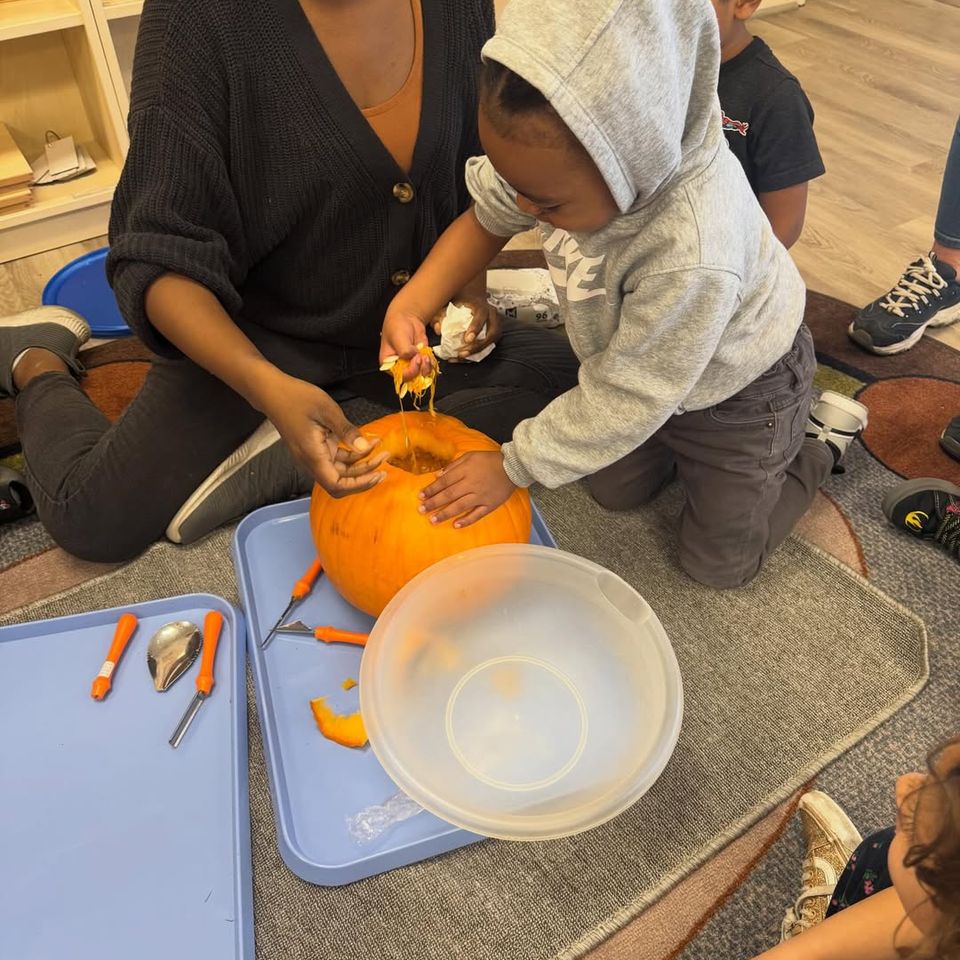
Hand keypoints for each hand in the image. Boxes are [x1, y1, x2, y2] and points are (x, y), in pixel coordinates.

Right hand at [262, 375, 388, 496]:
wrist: (273, 392)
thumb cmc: (297, 398)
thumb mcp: (327, 411)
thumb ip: (347, 431)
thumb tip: (366, 449)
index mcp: (314, 456)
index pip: (337, 485)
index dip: (358, 485)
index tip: (377, 475)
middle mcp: (313, 461)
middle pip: (341, 482)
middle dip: (364, 476)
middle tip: (385, 464)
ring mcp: (314, 455)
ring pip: (341, 470)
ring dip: (361, 464)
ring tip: (382, 451)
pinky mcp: (316, 447)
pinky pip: (337, 458)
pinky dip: (353, 453)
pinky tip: (369, 441)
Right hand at [381, 311, 430, 379]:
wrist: (407, 318)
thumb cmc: (397, 327)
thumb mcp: (398, 339)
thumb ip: (405, 351)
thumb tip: (414, 357)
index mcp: (389, 365)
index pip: (401, 376)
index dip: (411, 371)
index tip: (416, 360)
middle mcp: (401, 367)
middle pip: (412, 378)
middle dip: (420, 369)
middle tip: (421, 357)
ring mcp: (412, 364)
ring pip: (422, 375)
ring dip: (426, 367)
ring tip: (425, 355)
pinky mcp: (421, 360)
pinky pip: (428, 367)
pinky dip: (431, 363)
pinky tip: (428, 354)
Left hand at [419, 451, 515, 526]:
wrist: (513, 467)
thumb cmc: (489, 460)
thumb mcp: (470, 456)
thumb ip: (453, 465)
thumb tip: (437, 475)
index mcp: (465, 471)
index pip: (444, 482)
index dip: (431, 489)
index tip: (420, 496)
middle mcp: (471, 484)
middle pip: (449, 495)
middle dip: (433, 503)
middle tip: (421, 510)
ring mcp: (481, 496)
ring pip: (460, 506)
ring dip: (445, 514)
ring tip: (432, 520)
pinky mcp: (490, 504)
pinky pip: (477, 514)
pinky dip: (466, 520)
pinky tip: (455, 525)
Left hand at [432, 297, 502, 360]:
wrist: (472, 300)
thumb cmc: (461, 302)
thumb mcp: (450, 305)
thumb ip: (441, 315)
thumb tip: (438, 329)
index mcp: (481, 305)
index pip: (481, 316)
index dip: (475, 328)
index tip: (467, 339)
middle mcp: (491, 315)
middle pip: (492, 333)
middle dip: (478, 345)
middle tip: (464, 353)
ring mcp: (495, 325)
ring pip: (492, 342)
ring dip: (477, 351)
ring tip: (462, 357)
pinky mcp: (494, 334)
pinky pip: (489, 346)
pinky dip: (476, 353)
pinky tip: (464, 358)